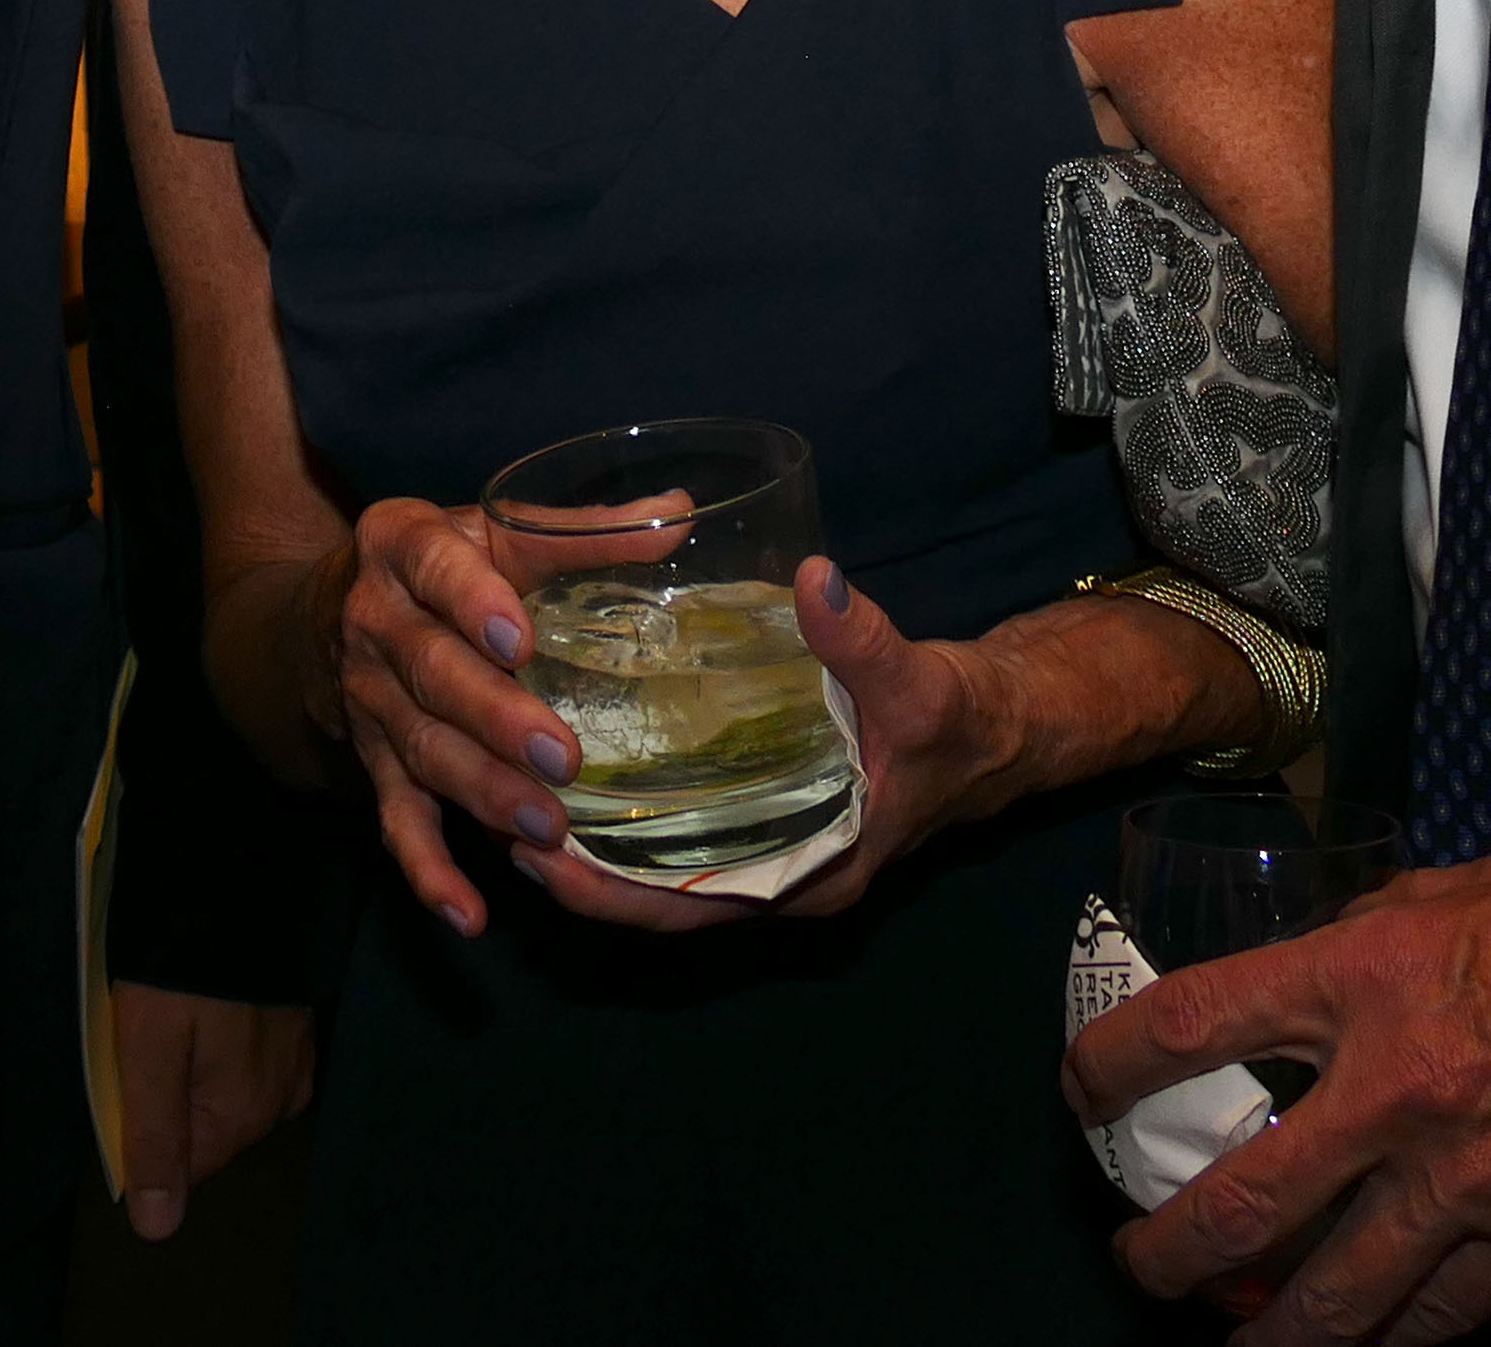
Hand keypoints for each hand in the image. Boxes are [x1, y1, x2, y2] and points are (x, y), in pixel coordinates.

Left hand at [106, 983, 311, 1239]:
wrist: (237, 877)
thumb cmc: (179, 969)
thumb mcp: (148, 1052)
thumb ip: (153, 1139)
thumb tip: (157, 1230)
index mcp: (244, 1115)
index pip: (182, 1166)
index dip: (143, 1129)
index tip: (125, 1075)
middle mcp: (281, 1099)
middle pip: (206, 1126)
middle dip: (171, 1094)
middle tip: (147, 1033)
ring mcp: (295, 1059)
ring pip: (227, 1090)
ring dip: (195, 1064)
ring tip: (173, 1013)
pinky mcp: (296, 1023)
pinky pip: (249, 1057)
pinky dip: (223, 1039)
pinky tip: (205, 1002)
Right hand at [318, 497, 588, 938]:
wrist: (328, 611)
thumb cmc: (443, 562)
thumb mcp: (496, 529)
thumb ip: (583, 531)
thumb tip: (681, 516)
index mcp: (401, 546)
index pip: (434, 570)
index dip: (472, 601)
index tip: (519, 639)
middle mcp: (373, 623)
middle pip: (430, 674)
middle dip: (494, 718)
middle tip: (562, 757)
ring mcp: (369, 701)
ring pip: (422, 750)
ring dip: (481, 793)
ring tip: (545, 828)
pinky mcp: (374, 764)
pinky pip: (396, 821)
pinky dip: (428, 870)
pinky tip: (469, 913)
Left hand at [490, 557, 1024, 933]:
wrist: (995, 729)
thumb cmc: (958, 722)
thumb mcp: (918, 684)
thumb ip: (864, 640)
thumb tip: (816, 580)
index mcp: (811, 877)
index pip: (688, 909)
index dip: (610, 894)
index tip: (539, 860)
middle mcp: (780, 878)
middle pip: (659, 898)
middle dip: (580, 873)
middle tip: (495, 820)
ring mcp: (771, 852)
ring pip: (665, 870)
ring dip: (597, 847)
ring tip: (511, 797)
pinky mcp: (766, 816)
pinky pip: (685, 833)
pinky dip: (633, 817)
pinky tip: (583, 772)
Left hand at [1063, 822, 1490, 1338]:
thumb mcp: (1466, 890)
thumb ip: (1372, 931)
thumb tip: (1310, 961)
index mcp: (1370, 975)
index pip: (1196, 1023)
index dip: (1113, 1062)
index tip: (1081, 1088)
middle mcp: (1399, 1090)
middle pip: (1242, 1203)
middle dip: (1167, 1252)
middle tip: (1135, 1264)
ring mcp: (1468, 1183)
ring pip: (1333, 1299)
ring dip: (1263, 1335)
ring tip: (1227, 1344)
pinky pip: (1438, 1320)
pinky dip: (1387, 1343)